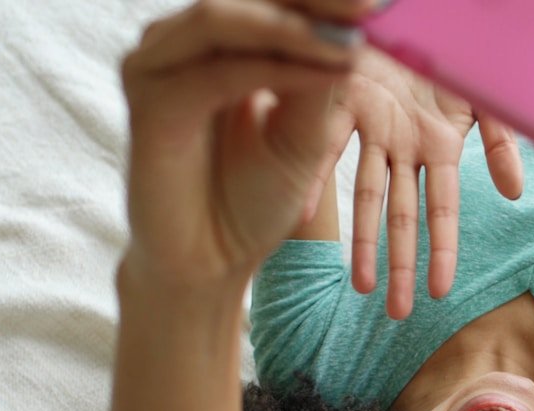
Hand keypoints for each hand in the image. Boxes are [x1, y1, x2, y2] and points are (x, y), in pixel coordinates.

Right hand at [118, 0, 365, 300]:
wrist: (210, 261)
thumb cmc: (253, 199)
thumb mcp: (304, 132)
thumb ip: (318, 76)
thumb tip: (351, 26)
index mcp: (218, 41)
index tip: (384, 0)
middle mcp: (181, 42)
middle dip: (312, 0)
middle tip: (372, 5)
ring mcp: (158, 65)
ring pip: (225, 19)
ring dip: (294, 26)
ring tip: (353, 39)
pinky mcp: (150, 101)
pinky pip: (217, 71)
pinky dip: (273, 68)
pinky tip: (322, 70)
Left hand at [301, 49, 523, 317]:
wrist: (422, 12)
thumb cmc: (464, 48)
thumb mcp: (490, 96)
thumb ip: (504, 143)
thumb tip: (512, 195)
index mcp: (440, 146)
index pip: (443, 210)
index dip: (443, 251)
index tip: (442, 293)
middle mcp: (406, 146)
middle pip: (402, 216)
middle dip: (400, 265)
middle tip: (395, 311)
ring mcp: (375, 129)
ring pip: (367, 195)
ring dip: (363, 242)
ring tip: (359, 285)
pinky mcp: (345, 101)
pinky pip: (329, 146)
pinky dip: (318, 179)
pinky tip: (305, 214)